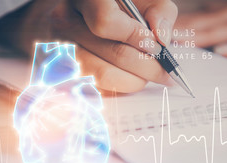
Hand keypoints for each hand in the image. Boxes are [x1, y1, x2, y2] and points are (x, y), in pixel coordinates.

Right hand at [11, 0, 177, 92]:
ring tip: (147, 75)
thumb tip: (162, 39)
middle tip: (165, 72)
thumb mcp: (136, 0)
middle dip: (149, 67)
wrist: (67, 19)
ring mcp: (60, 51)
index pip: (107, 23)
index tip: (157, 46)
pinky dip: (119, 86)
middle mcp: (65, 23)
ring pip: (106, 77)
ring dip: (135, 81)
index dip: (137, 37)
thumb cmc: (108, 9)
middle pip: (115, 55)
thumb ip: (157, 11)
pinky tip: (127, 77)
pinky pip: (96, 89)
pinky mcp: (61, 75)